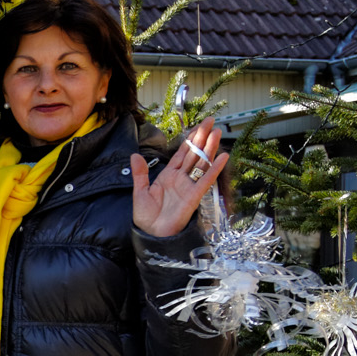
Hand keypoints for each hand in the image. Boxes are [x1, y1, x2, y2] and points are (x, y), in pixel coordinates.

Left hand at [133, 116, 228, 237]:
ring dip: (210, 148)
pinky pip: (206, 180)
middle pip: (194, 154)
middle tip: (211, 121)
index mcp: (168, 175)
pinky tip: (222, 157)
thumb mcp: (139, 191)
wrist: (151, 233)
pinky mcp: (194, 196)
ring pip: (202, 163)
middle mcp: (181, 178)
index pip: (182, 154)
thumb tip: (134, 155)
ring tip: (217, 132)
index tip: (198, 126)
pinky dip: (214, 169)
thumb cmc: (146, 216)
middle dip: (202, 138)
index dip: (190, 140)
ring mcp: (189, 186)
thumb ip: (140, 173)